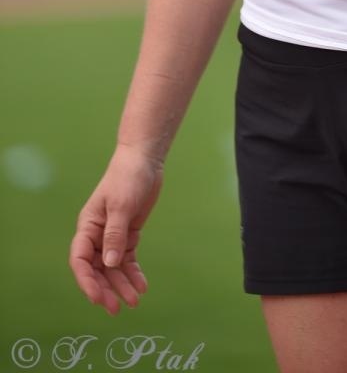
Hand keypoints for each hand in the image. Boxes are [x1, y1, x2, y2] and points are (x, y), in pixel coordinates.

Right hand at [69, 145, 163, 314]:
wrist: (144, 161)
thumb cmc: (127, 178)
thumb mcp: (121, 205)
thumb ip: (115, 235)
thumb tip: (109, 264)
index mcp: (88, 226)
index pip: (80, 260)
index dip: (86, 281)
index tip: (98, 298)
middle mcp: (97, 234)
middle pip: (96, 269)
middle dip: (106, 289)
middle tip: (118, 308)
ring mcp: (112, 235)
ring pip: (113, 267)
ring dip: (122, 284)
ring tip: (134, 301)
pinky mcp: (128, 234)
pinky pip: (127, 259)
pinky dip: (133, 272)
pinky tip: (142, 285)